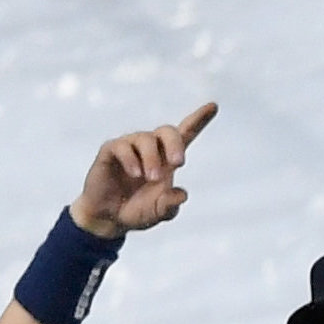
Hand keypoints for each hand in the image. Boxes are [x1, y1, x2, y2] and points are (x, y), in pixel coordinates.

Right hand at [67, 100, 217, 238]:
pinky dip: (131, 159)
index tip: (213, 106)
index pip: (185, 134)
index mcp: (168, 159)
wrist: (109, 217)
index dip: (199, 119)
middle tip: (178, 163)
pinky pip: (122, 146)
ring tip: (151, 178)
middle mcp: (151, 148)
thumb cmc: (138, 211)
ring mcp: (130, 147)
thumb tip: (182, 194)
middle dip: (175, 144)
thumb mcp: (159, 212)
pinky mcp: (110, 151)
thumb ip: (171, 205)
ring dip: (152, 158)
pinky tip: (135, 174)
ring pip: (145, 138)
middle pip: (167, 130)